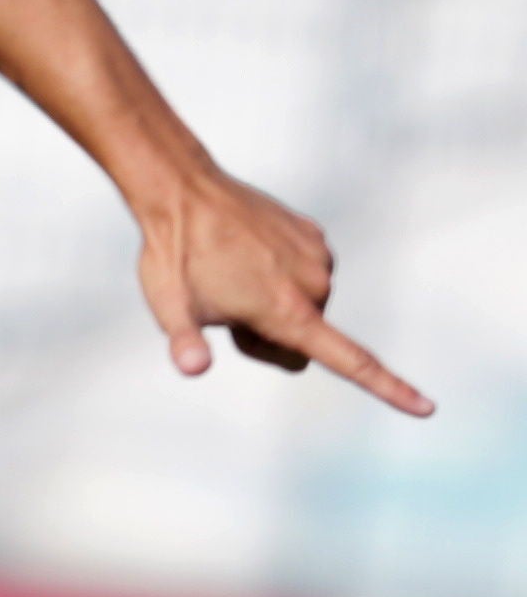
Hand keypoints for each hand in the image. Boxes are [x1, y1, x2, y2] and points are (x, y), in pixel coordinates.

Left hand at [137, 166, 430, 416]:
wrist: (182, 188)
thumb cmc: (173, 253)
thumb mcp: (169, 306)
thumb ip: (185, 342)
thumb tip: (192, 368)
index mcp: (289, 312)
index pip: (350, 361)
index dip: (388, 388)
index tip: (426, 408)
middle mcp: (315, 286)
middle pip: (305, 342)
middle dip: (270, 337)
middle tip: (226, 304)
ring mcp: (318, 257)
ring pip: (306, 307)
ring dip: (275, 302)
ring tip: (232, 272)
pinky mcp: (314, 234)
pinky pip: (304, 273)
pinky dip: (279, 272)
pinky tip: (246, 252)